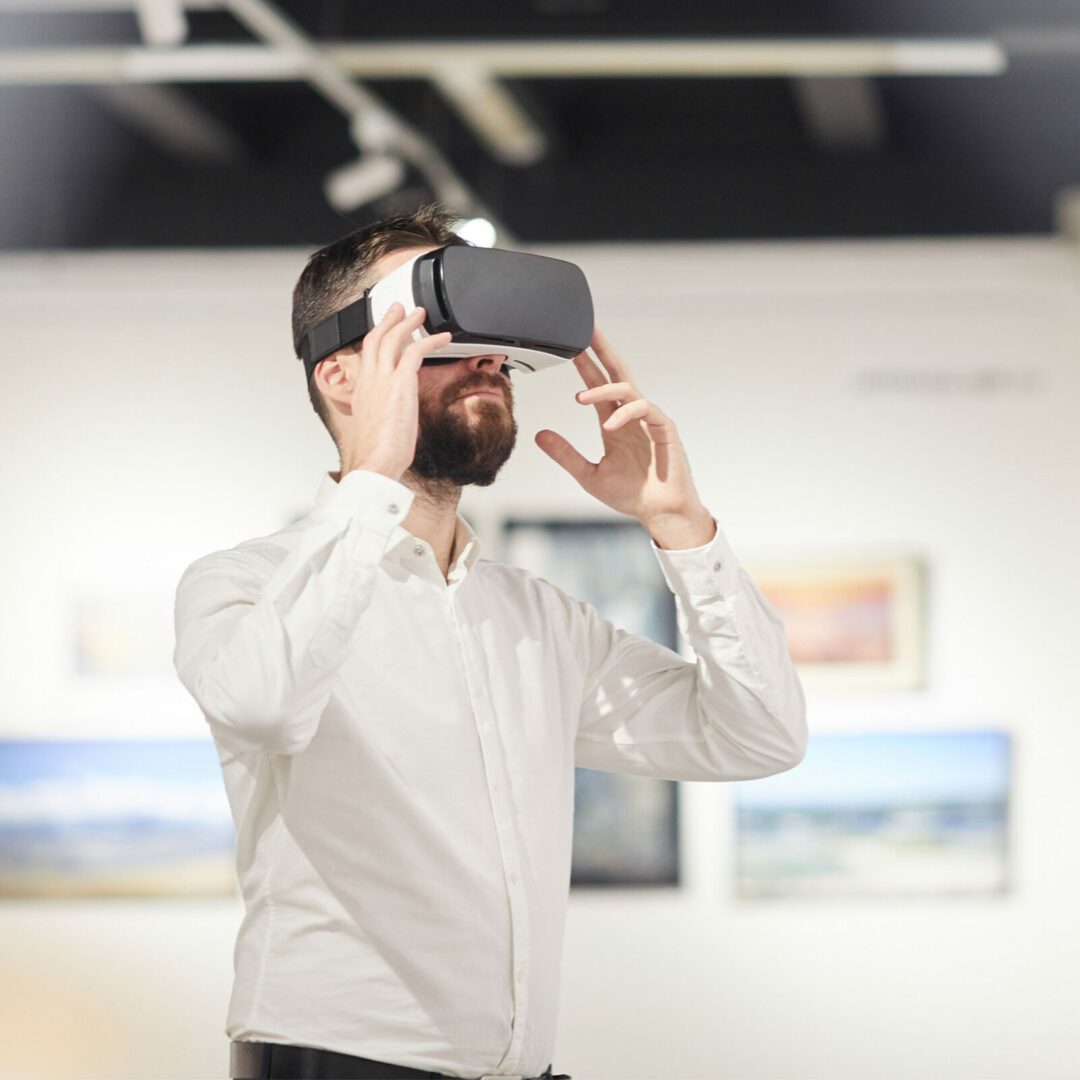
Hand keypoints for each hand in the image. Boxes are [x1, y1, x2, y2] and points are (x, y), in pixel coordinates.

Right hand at [335, 303, 451, 482]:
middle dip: (387, 320)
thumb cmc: (377, 454)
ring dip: (407, 322)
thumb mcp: (376, 429)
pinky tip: (444, 338)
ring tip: (420, 314)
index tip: (384, 331)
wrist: (375, 462)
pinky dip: (431, 341)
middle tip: (398, 309)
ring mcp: (382, 379)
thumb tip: (398, 418)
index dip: (376, 339)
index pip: (366, 356)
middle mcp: (368, 380)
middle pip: (374, 339)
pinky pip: (416, 351)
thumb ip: (385, 416)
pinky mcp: (400, 382)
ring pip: (392, 338)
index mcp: (361, 391)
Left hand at [535, 328, 716, 548]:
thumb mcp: (589, 475)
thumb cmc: (632, 495)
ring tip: (580, 398)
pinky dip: (625, 414)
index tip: (570, 346)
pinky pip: (645, 410)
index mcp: (614, 422)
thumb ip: (565, 454)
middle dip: (601, 351)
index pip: (599, 385)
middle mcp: (631, 416)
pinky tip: (608, 426)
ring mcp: (649, 420)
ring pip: (628, 389)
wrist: (661, 513)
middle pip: (617, 373)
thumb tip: (539, 435)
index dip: (586, 365)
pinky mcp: (665, 429)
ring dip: (603, 390)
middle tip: (586, 332)